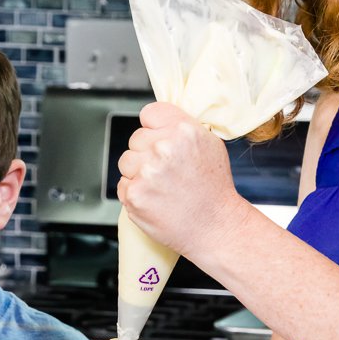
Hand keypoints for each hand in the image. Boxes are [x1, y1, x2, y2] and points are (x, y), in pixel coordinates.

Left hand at [117, 102, 243, 256]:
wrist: (215, 227)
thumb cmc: (214, 190)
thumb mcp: (209, 145)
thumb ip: (182, 128)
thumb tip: (159, 121)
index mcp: (183, 130)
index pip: (150, 113)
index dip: (154, 128)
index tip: (159, 139)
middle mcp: (164, 147)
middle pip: (136, 138)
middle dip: (147, 152)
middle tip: (166, 172)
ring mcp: (147, 171)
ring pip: (126, 160)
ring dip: (138, 172)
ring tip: (161, 187)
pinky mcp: (134, 194)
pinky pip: (123, 184)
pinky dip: (135, 193)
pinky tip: (155, 199)